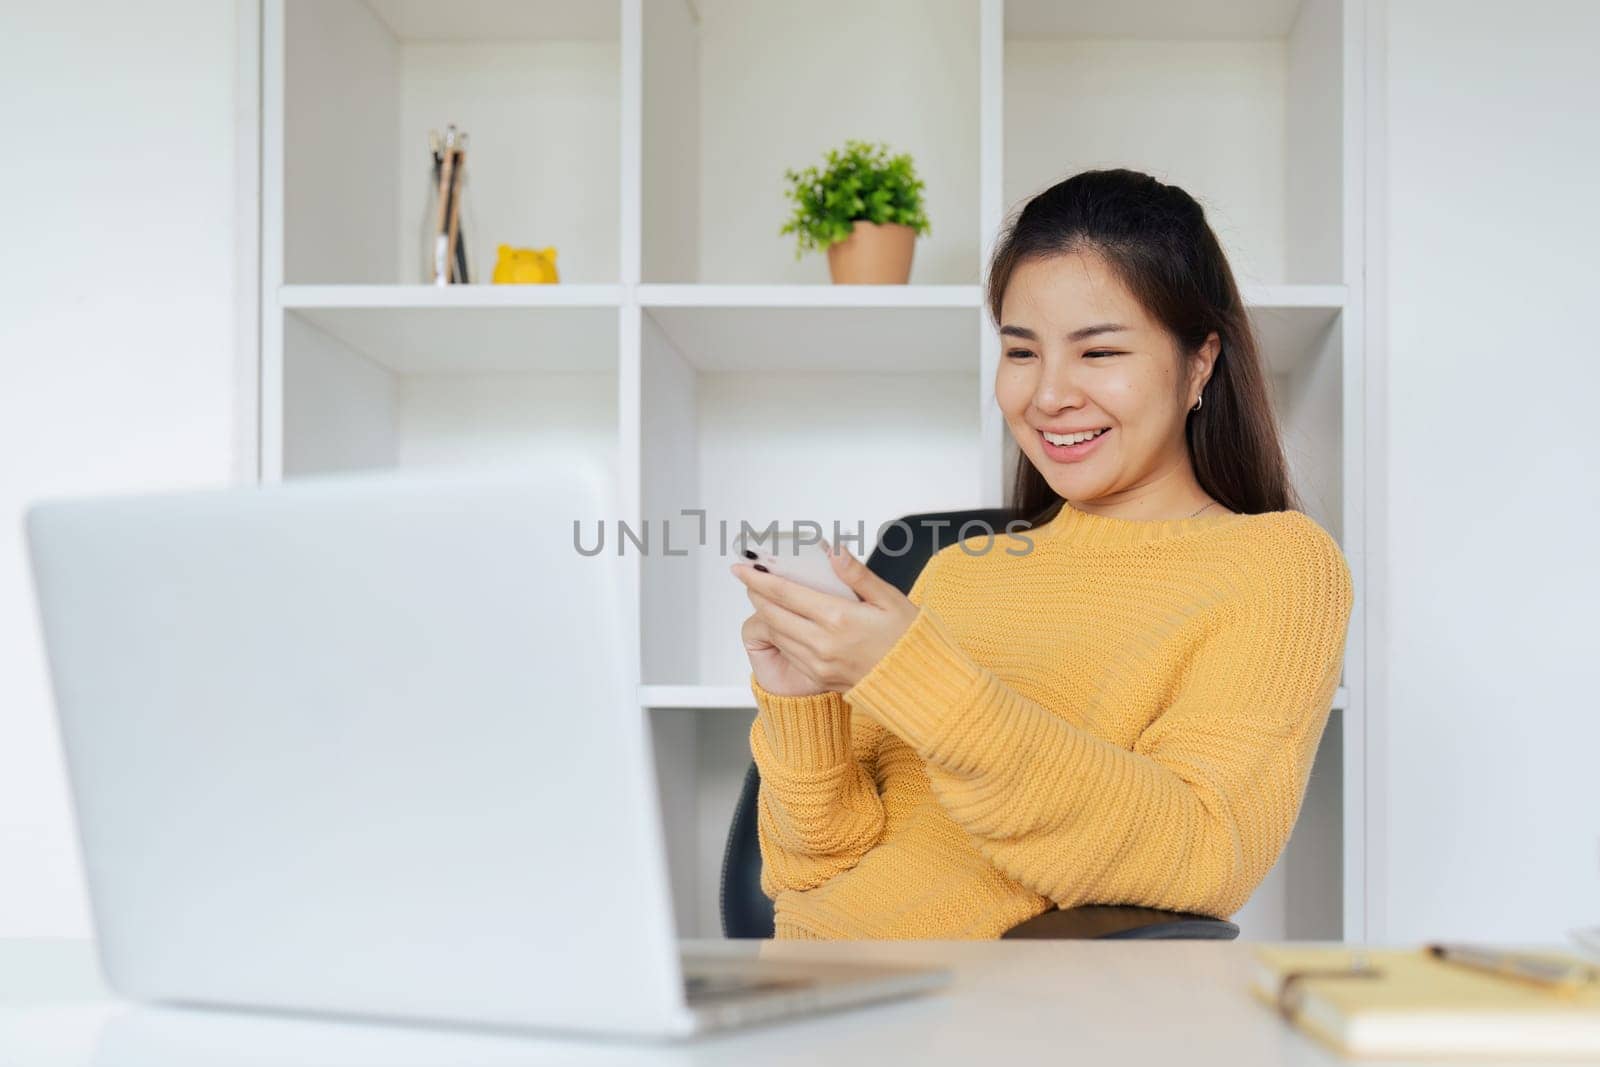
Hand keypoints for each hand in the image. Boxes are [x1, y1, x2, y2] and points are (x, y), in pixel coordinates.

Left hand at [731, 541, 919, 693]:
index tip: (741, 567)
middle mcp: (822, 643)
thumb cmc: (908, 640)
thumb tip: (834, 551)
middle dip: (756, 593)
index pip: (785, 593)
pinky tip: (784, 621)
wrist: (919, 684)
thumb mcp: (889, 598)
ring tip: (764, 596)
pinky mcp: (820, 677)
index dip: (758, 578)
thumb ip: (857, 574)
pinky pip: (789, 652)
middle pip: (772, 614)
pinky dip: (780, 633)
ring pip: (777, 634)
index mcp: (838, 618)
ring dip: (766, 613)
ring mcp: (819, 663)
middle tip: (750, 577)